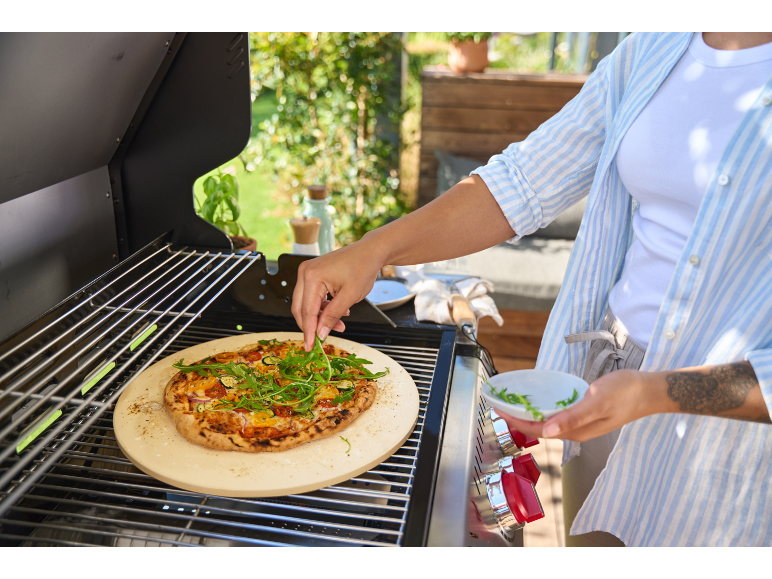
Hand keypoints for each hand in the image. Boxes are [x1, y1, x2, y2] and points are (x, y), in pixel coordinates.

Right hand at [291, 234, 385, 350]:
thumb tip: (321, 333)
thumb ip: (332, 316)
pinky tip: (338, 312)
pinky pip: (312, 297)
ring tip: (340, 323)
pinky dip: (322, 308)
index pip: (307, 311)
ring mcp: (307, 272)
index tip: (310, 346)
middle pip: (301, 308)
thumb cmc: (362, 268)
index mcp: (312, 276)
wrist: (369, 252)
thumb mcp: (349, 297)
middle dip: (313, 325)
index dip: (309, 331)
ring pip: (306, 304)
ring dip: (320, 317)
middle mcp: (305, 272)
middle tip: (322, 339)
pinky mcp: (312, 274)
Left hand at [496, 370, 665, 441]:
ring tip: (513, 402)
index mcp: (576, 431)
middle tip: (500, 403)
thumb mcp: (597, 402)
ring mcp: (581, 422)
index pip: (538, 430)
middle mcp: (576, 430)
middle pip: (540, 427)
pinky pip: (559, 413)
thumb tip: (547, 431)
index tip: (498, 409)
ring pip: (548, 421)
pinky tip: (539, 398)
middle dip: (518, 418)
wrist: (650, 390)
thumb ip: (572, 417)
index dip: (516, 421)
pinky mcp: (586, 412)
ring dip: (529, 413)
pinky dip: (545, 407)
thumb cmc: (625, 394)